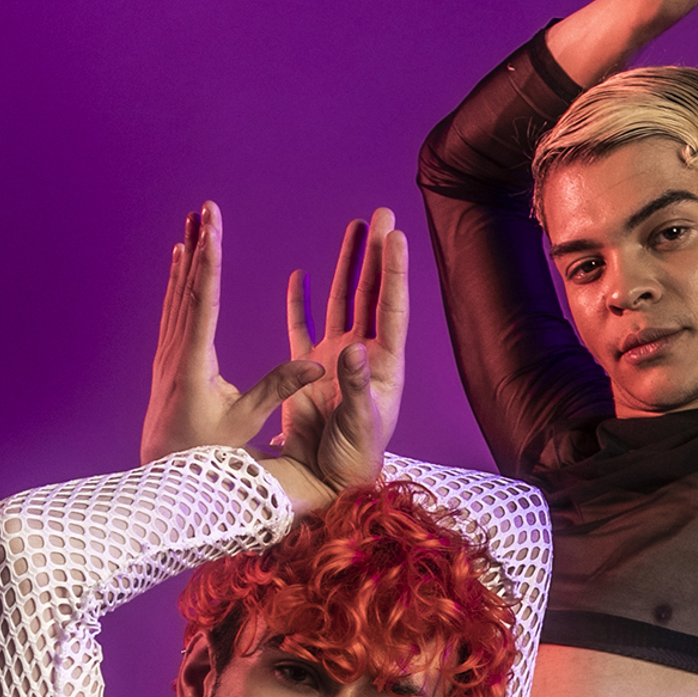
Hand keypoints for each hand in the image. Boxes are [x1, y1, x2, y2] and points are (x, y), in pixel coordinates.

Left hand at [140, 202, 323, 462]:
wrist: (160, 470)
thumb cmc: (205, 451)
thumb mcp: (245, 422)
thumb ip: (277, 389)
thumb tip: (317, 365)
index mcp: (193, 362)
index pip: (205, 301)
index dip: (211, 262)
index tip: (214, 228)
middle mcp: (175, 350)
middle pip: (188, 287)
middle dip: (201, 245)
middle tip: (205, 208)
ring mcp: (167, 352)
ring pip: (178, 292)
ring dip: (189, 255)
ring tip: (194, 220)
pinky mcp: (167, 356)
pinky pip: (173, 307)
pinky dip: (179, 279)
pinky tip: (181, 258)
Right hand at [279, 208, 408, 492]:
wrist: (327, 483)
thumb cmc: (354, 460)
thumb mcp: (360, 425)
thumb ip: (355, 386)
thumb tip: (351, 347)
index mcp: (383, 366)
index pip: (391, 309)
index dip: (394, 271)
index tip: (397, 235)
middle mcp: (362, 355)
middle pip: (371, 293)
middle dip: (377, 254)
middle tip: (382, 213)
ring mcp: (334, 359)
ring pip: (341, 301)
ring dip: (347, 265)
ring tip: (355, 227)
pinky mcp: (306, 370)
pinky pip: (301, 328)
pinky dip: (300, 302)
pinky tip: (301, 276)